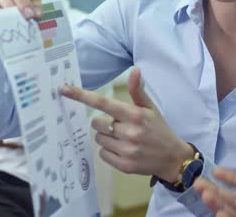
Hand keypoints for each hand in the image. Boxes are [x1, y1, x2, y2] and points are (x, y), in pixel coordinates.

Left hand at [60, 67, 193, 181]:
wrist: (172, 157)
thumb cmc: (159, 129)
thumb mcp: (151, 108)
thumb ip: (138, 90)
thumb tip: (134, 70)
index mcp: (135, 115)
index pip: (103, 103)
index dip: (81, 95)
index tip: (64, 89)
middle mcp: (129, 132)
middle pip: (96, 123)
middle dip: (103, 122)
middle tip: (118, 124)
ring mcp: (126, 150)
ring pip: (98, 138)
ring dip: (107, 136)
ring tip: (123, 138)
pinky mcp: (123, 165)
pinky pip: (103, 153)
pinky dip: (109, 150)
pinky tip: (123, 149)